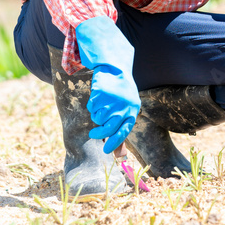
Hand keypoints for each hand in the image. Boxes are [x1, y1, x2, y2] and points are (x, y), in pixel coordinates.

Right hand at [75, 16, 140, 152]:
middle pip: (108, 128)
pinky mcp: (101, 93)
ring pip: (98, 118)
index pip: (124, 131)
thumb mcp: (125, 109)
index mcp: (133, 110)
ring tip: (101, 105)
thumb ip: (121, 130)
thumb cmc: (120, 93)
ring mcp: (113, 99)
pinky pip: (91, 108)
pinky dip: (92, 106)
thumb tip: (120, 156)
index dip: (115, 143)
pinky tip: (97, 96)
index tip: (106, 151)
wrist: (114, 67)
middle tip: (93, 135)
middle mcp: (124, 105)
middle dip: (99, 134)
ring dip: (96, 115)